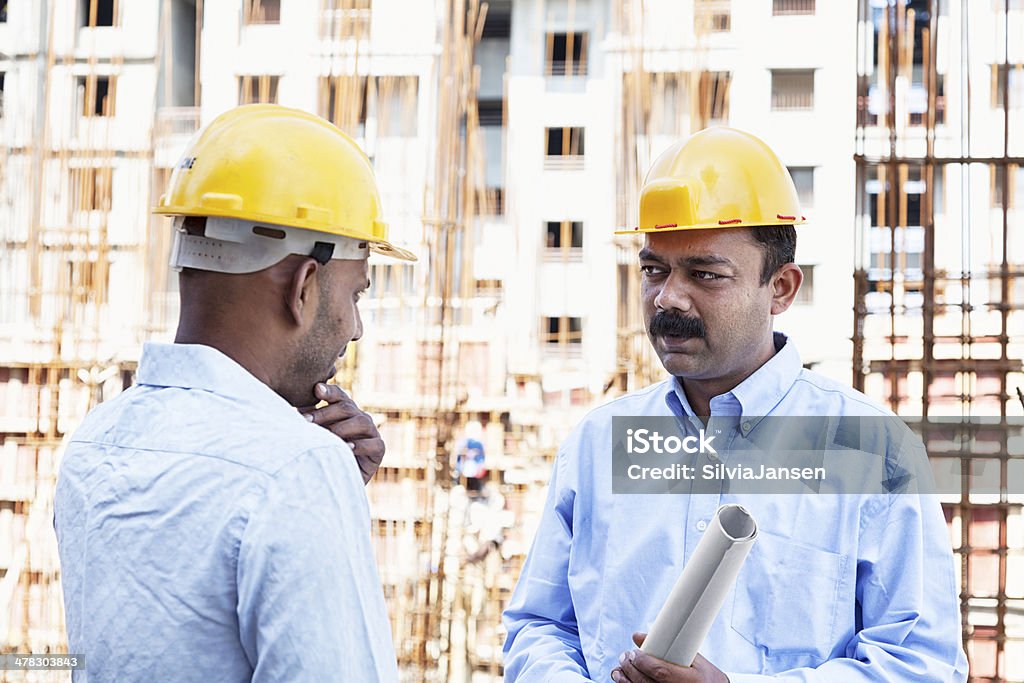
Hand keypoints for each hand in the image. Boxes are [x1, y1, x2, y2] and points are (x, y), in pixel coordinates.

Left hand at [299, 383, 384, 483]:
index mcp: (345, 411)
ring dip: (342, 428)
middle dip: (325, 413)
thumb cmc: (323, 455)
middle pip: (347, 407)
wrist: (335, 484)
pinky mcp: (379, 449)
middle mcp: (360, 418)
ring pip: (361, 421)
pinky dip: (360, 445)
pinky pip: (373, 443)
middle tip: (306, 422)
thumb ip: (309, 419)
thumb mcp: (314, 435)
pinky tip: (347, 448)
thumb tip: (293, 406)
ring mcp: (371, 432)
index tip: (316, 389)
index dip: (329, 391)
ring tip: (327, 436)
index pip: (339, 396)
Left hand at [611, 633, 728, 682]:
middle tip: (624, 657)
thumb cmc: (706, 676)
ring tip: (619, 670)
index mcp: (691, 680)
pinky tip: (625, 681)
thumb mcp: (695, 659)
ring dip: (625, 681)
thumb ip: (668, 647)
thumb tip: (638, 637)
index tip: (633, 652)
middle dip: (631, 669)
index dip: (643, 662)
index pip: (661, 672)